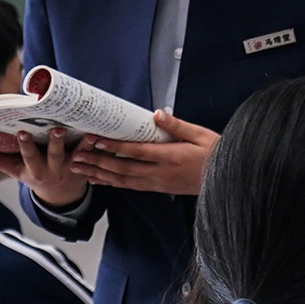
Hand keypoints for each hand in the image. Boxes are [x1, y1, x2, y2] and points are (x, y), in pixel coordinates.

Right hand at [0, 126, 89, 209]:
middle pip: (54, 155)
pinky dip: (97, 145)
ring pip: (77, 155)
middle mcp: (53, 169)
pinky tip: (100, 133)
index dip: (25, 146)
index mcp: (34, 170)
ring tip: (87, 134)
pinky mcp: (86, 164)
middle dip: (54, 143)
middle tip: (57, 130)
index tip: (22, 133)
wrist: (62, 195)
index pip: (28, 157)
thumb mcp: (14, 171)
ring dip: (82, 145)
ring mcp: (71, 167)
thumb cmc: (35, 175)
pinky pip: (93, 154)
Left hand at [70, 111, 219, 196]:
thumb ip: (177, 126)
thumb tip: (158, 115)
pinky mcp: (158, 188)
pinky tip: (99, 180)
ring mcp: (157, 183)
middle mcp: (160, 173)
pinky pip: (130, 186)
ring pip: (123, 181)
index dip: (115, 147)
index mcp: (170, 157)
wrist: (228, 180)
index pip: (137, 152)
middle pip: (123, 169)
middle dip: (98, 162)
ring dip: (99, 175)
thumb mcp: (201, 135)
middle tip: (76, 157)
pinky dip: (112, 183)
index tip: (97, 140)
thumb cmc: (216, 154)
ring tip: (79, 169)